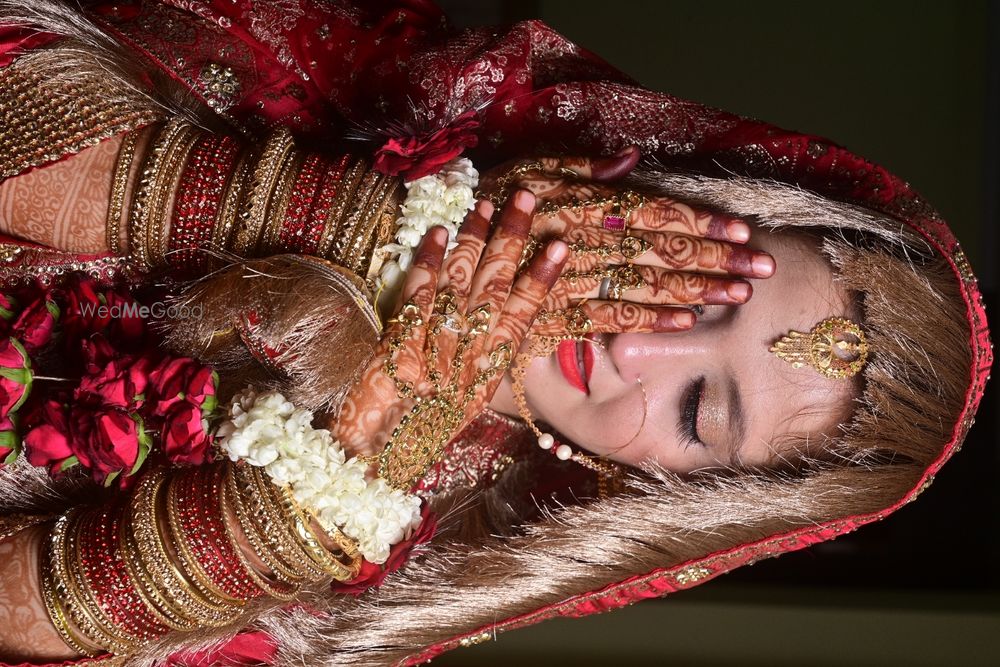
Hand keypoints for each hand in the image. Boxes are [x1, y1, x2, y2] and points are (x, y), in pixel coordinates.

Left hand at [333, 190, 567, 469]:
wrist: (378, 460)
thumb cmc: (424, 430)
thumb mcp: (466, 398)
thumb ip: (485, 357)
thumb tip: (502, 314)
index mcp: (490, 371)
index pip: (524, 316)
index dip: (542, 279)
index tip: (561, 244)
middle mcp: (468, 356)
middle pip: (495, 288)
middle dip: (512, 240)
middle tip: (526, 198)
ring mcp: (434, 349)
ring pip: (459, 284)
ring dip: (473, 240)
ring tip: (487, 204)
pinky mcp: (397, 346)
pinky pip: (416, 297)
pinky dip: (427, 263)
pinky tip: (437, 233)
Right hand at [484, 163, 773, 336]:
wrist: (439, 251)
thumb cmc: (491, 202)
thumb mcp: (531, 171)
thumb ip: (582, 170)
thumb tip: (630, 161)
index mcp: (583, 202)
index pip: (653, 212)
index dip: (700, 224)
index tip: (743, 233)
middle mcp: (583, 238)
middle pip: (660, 251)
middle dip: (715, 261)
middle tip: (762, 271)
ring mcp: (570, 277)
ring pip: (643, 285)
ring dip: (694, 291)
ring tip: (737, 297)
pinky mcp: (554, 310)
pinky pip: (607, 318)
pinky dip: (647, 321)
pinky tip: (685, 323)